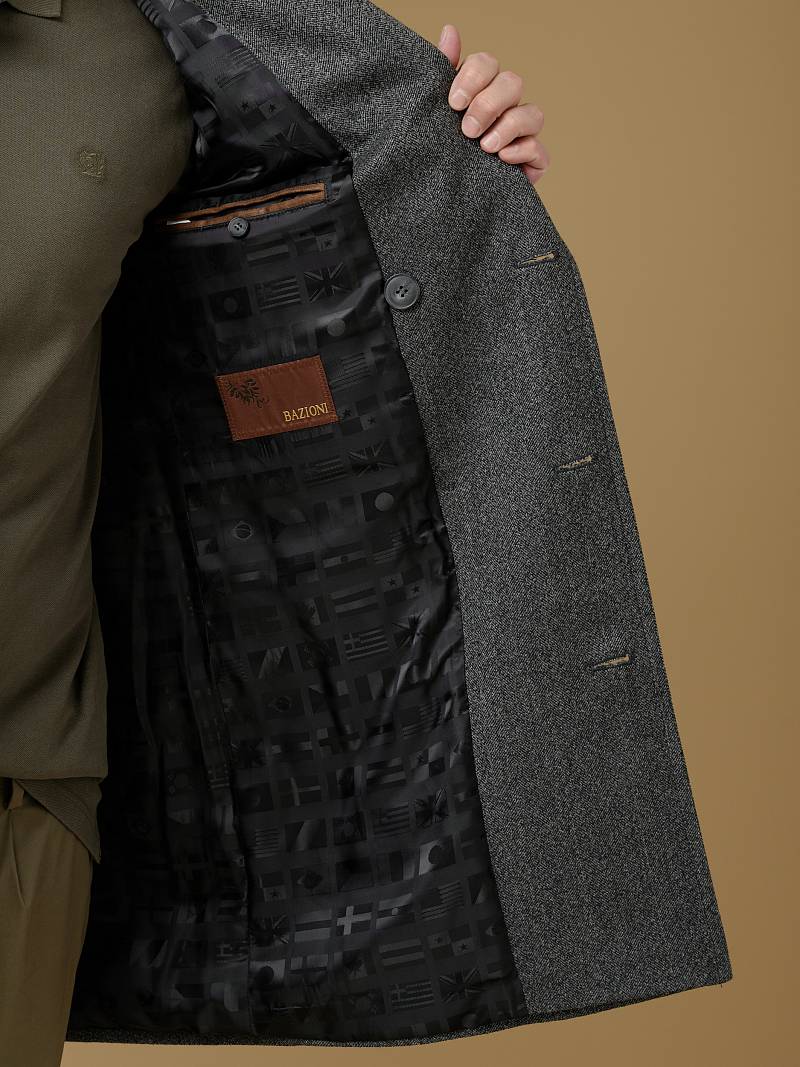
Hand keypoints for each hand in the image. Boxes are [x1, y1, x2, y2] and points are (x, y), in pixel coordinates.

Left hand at [437, 24, 549, 185]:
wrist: (441, 197)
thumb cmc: (440, 150)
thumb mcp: (435, 112)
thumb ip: (442, 71)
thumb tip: (450, 30)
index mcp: (480, 90)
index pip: (487, 65)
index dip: (474, 78)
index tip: (453, 103)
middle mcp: (504, 107)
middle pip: (512, 83)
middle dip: (489, 104)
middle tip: (467, 129)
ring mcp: (521, 134)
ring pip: (533, 113)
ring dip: (508, 126)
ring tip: (484, 147)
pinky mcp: (531, 164)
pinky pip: (539, 150)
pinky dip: (522, 151)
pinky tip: (502, 159)